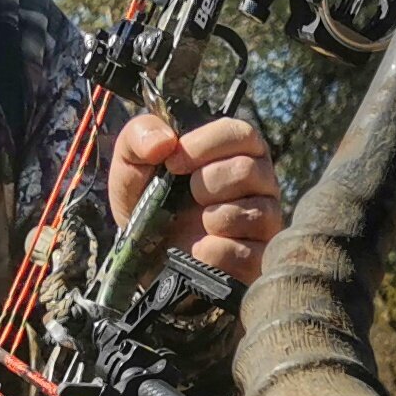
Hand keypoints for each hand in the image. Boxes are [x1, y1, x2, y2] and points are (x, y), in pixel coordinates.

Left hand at [104, 113, 287, 283]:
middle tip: (188, 196)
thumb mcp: (131, 162)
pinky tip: (198, 252)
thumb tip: (164, 141)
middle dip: (207, 183)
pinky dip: (213, 253)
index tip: (173, 162)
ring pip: (253, 213)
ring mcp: (263, 223)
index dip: (207, 145)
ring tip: (196, 225)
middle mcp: (260, 184)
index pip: (242, 134)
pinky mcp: (258, 260)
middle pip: (248, 171)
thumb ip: (139, 135)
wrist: (142, 259)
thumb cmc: (146, 203)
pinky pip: (246, 254)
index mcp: (236, 152)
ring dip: (212, 218)